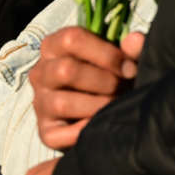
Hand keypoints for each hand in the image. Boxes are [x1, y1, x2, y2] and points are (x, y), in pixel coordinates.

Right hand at [30, 27, 144, 149]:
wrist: (104, 119)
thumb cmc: (110, 82)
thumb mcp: (121, 62)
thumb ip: (132, 50)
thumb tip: (134, 41)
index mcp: (54, 48)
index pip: (71, 40)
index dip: (106, 53)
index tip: (129, 68)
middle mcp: (41, 73)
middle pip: (65, 70)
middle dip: (103, 82)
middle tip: (121, 89)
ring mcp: (40, 103)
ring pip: (61, 103)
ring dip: (97, 107)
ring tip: (114, 107)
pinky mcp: (45, 132)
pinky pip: (60, 134)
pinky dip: (85, 131)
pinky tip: (101, 126)